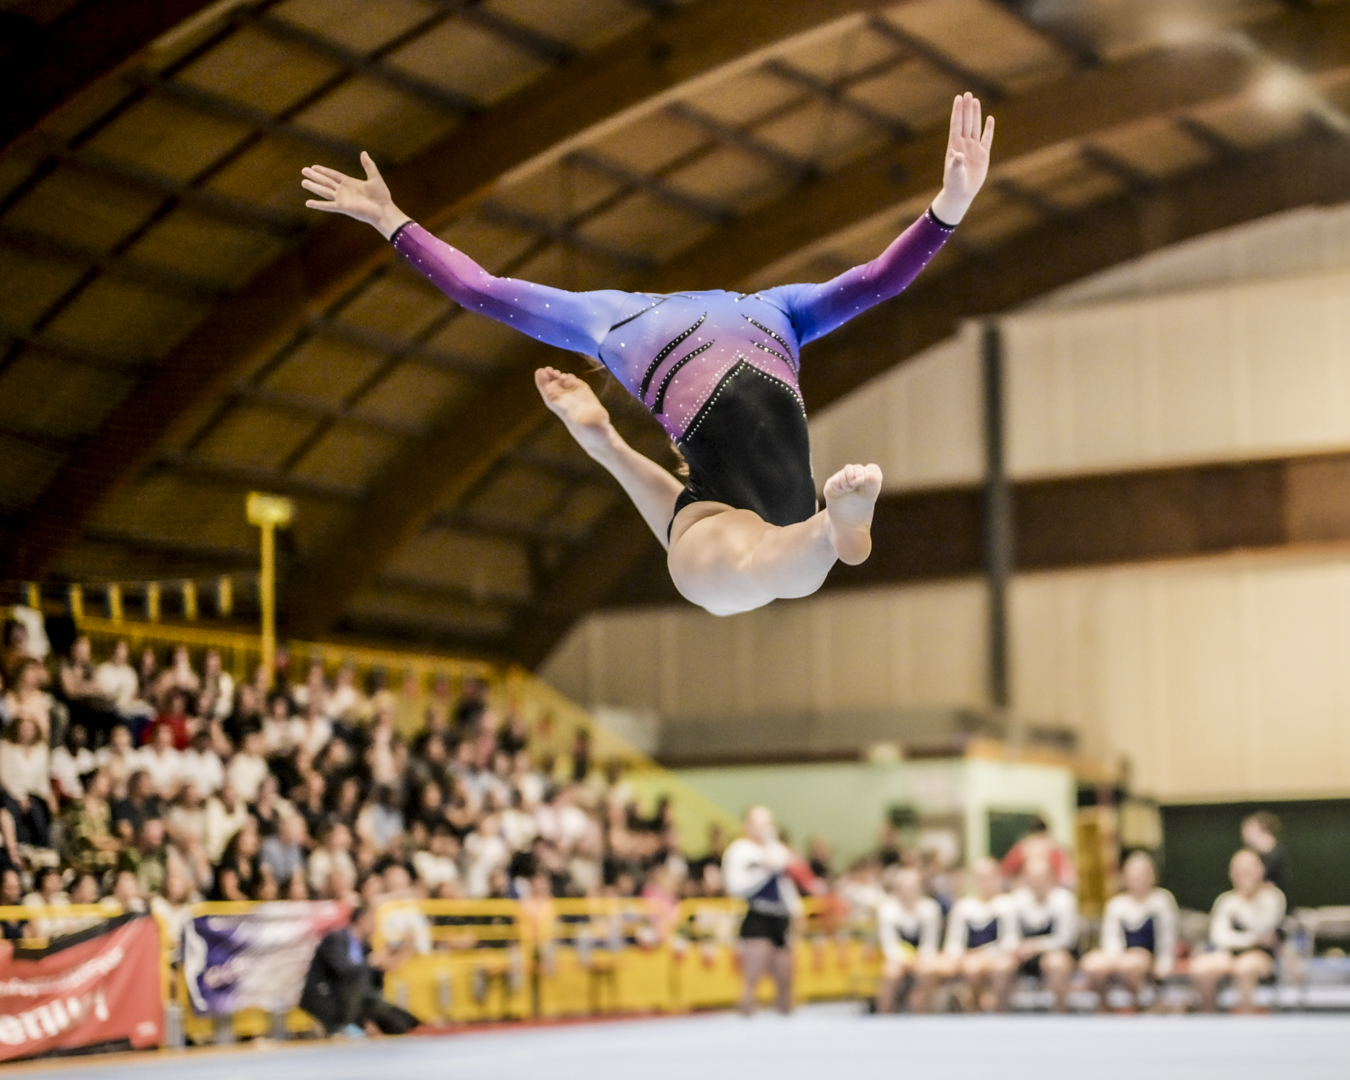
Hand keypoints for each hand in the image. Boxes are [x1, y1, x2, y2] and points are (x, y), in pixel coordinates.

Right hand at [301, 151, 409, 238]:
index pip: (333, 175)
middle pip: (326, 181)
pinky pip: (328, 205)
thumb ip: (368, 165)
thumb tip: (363, 152)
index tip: (314, 167)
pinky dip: (318, 204)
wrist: (384, 210)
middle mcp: (344, 191)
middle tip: (303, 171)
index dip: (323, 171)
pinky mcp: (343, 207)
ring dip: (314, 187)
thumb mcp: (375, 177)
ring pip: (324, 191)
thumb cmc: (382, 196)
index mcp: (350, 183)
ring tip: (303, 182)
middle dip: (315, 176)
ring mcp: (342, 199)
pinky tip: (308, 203)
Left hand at [930, 92, 994, 225]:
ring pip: (975, 127)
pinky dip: (988, 129)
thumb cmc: (954, 183)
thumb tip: (958, 154)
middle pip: (966, 122)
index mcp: (955, 145)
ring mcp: (974, 148)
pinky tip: (989, 118)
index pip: (957, 124)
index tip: (958, 98)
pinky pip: (987, 138)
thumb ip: (956, 163)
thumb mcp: (954, 173)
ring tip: (975, 101)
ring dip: (976, 114)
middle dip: (967, 108)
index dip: (958, 111)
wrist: (961, 193)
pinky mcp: (983, 154)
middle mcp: (964, 144)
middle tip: (968, 93)